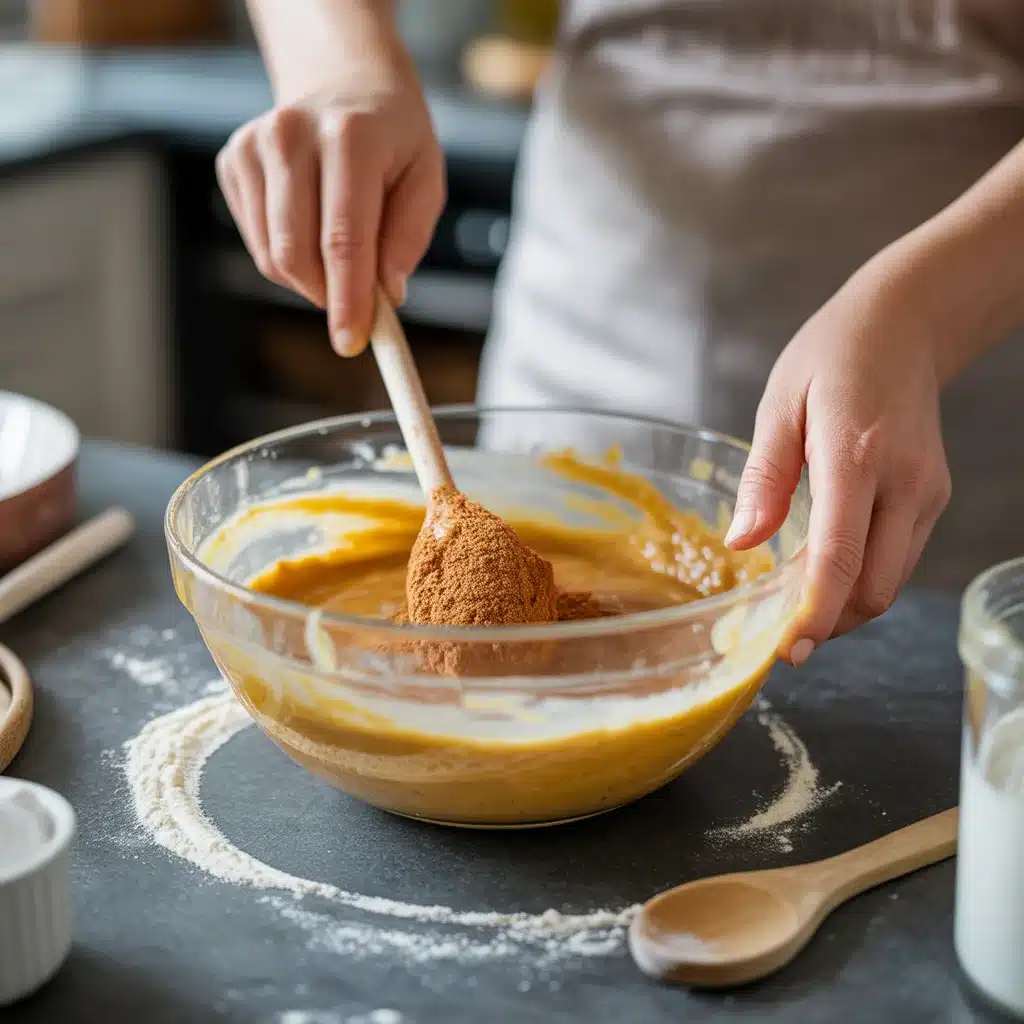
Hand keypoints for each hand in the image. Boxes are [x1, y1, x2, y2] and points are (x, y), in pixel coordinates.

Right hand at [215, 62, 443, 354]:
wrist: (343, 81)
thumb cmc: (392, 139)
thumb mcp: (425, 178)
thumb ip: (408, 237)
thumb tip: (386, 294)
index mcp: (350, 138)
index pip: (343, 239)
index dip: (347, 299)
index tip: (351, 342)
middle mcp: (292, 135)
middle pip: (297, 253)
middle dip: (328, 296)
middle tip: (357, 308)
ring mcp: (254, 145)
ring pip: (273, 256)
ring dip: (311, 281)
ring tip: (341, 256)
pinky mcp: (233, 161)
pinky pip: (258, 243)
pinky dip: (289, 259)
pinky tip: (311, 229)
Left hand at [725, 256, 951, 663]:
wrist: (907, 325)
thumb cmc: (834, 356)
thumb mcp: (781, 403)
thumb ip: (763, 478)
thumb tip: (742, 543)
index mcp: (856, 456)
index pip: (840, 557)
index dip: (813, 614)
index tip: (786, 649)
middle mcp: (904, 483)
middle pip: (874, 589)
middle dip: (828, 621)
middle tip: (779, 632)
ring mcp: (927, 493)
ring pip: (891, 582)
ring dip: (846, 606)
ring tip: (797, 606)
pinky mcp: (933, 497)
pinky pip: (899, 559)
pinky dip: (863, 580)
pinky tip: (827, 571)